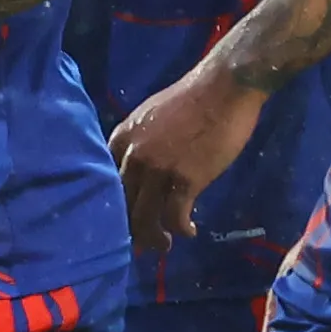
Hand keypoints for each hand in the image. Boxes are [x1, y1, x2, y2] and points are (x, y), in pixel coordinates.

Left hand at [111, 63, 265, 250]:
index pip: (104, 181)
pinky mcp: (186, 179)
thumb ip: (140, 142)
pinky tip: (189, 232)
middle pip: (121, 204)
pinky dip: (181, 230)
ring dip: (153, 238)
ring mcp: (159, 169)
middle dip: (129, 228)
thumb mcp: (152, 116)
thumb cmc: (194, 98)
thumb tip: (140, 169)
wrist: (226, 86)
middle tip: (140, 242)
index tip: (120, 219)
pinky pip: (175, 216)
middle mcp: (134, 156)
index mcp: (123, 137)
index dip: (111, 205)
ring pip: (144, 217)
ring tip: (163, 245)